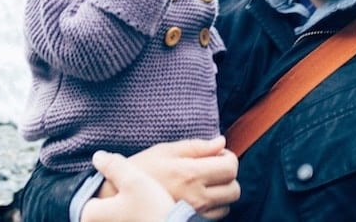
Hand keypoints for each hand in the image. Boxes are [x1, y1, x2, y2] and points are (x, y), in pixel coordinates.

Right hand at [98, 137, 238, 218]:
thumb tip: (220, 142)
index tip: (217, 154)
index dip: (228, 158)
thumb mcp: (165, 150)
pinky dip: (214, 206)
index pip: (230, 167)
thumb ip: (196, 146)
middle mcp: (196, 195)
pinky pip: (216, 217)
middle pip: (234, 188)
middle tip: (213, 168)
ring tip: (204, 183)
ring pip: (227, 204)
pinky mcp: (190, 220)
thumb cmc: (141, 169)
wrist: (121, 196)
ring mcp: (194, 212)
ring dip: (222, 192)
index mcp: (190, 172)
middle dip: (227, 175)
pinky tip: (199, 196)